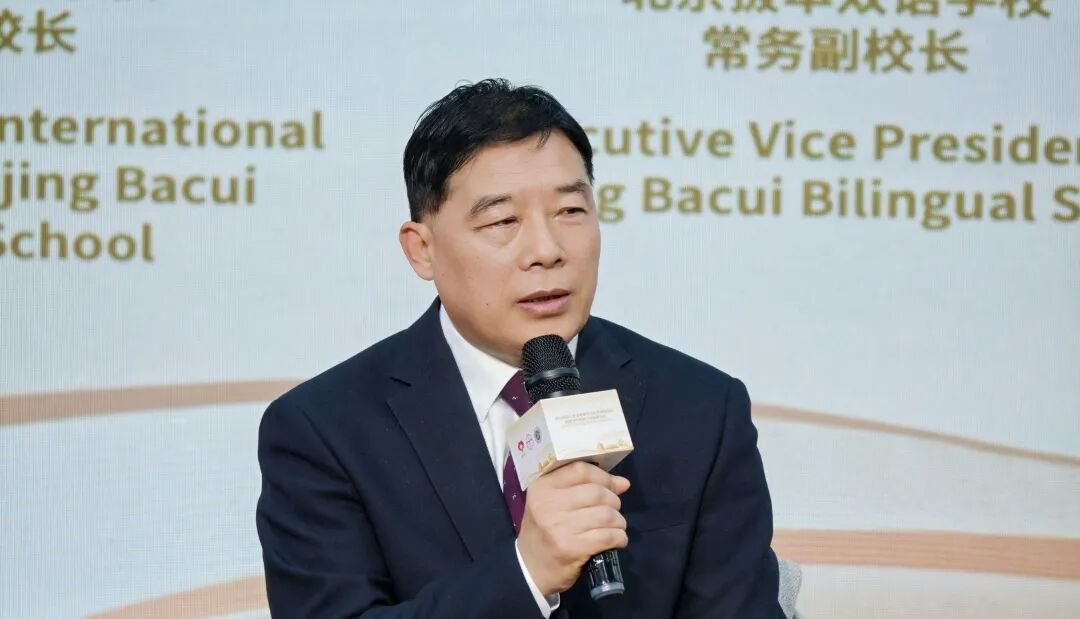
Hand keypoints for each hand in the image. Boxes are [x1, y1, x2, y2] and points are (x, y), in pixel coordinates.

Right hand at [516, 461, 630, 595]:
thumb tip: (622, 483)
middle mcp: (548, 504)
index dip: (603, 477)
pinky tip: (617, 540)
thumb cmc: (544, 531)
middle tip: (613, 511)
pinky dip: (619, 537)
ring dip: (618, 521)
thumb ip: (584, 488)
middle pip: (597, 492)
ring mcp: (560, 527)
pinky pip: (607, 536)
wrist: (530, 569)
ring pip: (606, 515)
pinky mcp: (571, 548)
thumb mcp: (553, 503)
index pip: (580, 470)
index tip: (614, 486)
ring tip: (615, 527)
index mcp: (542, 488)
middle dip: (614, 501)